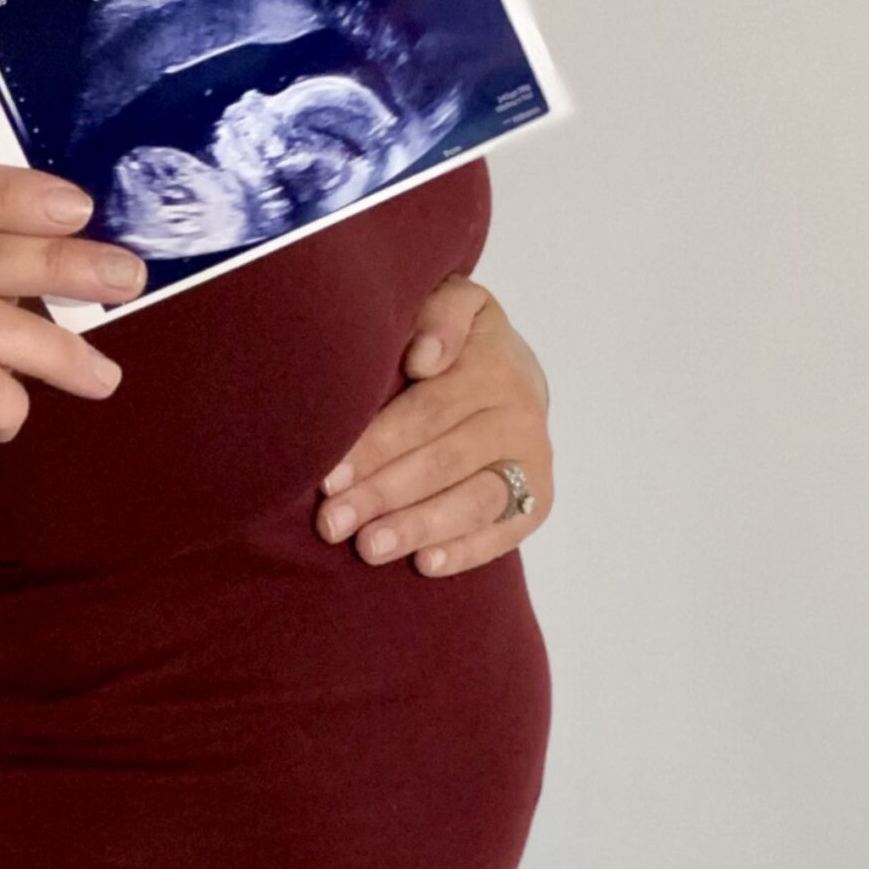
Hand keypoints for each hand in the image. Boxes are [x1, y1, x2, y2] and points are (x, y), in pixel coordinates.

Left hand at [314, 274, 551, 576]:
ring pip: (474, 500)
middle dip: (382, 494)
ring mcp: (532, 460)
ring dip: (419, 527)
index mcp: (490, 366)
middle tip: (331, 522)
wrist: (516, 368)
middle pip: (442, 461)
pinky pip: (506, 530)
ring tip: (369, 548)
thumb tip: (424, 358)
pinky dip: (467, 550)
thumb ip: (439, 315)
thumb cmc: (459, 337)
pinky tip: (425, 565)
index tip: (328, 475)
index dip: (375, 445)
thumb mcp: (454, 303)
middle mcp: (518, 415)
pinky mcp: (540, 498)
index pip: (426, 412)